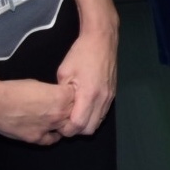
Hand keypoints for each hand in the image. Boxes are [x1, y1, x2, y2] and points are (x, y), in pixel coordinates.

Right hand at [0, 72, 81, 144]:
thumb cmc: (14, 89)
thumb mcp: (39, 85)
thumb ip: (54, 93)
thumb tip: (58, 97)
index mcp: (61, 97)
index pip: (80, 98)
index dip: (75, 97)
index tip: (71, 96)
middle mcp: (59, 114)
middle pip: (76, 114)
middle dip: (73, 111)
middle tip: (66, 108)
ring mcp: (49, 128)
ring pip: (67, 129)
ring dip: (64, 124)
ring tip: (59, 119)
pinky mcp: (37, 138)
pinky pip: (52, 139)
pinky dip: (53, 135)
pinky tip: (50, 130)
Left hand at [57, 19, 120, 136]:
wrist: (102, 39)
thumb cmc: (80, 53)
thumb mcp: (63, 73)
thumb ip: (62, 94)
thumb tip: (60, 107)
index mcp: (88, 94)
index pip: (78, 125)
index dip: (66, 129)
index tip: (57, 123)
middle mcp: (102, 99)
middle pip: (89, 129)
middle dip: (75, 130)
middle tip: (64, 120)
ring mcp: (109, 97)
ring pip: (97, 123)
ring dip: (85, 123)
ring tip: (73, 114)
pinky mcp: (112, 94)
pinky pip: (102, 113)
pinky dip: (92, 116)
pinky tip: (83, 107)